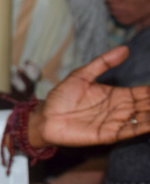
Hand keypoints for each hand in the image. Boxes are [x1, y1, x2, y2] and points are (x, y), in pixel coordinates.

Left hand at [28, 47, 149, 147]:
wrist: (44, 117)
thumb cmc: (62, 97)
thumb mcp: (82, 75)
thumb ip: (103, 63)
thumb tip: (125, 49)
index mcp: (118, 95)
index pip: (145, 93)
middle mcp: (121, 110)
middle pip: (148, 106)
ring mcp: (116, 123)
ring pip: (144, 119)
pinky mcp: (107, 135)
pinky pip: (130, 132)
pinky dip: (143, 128)